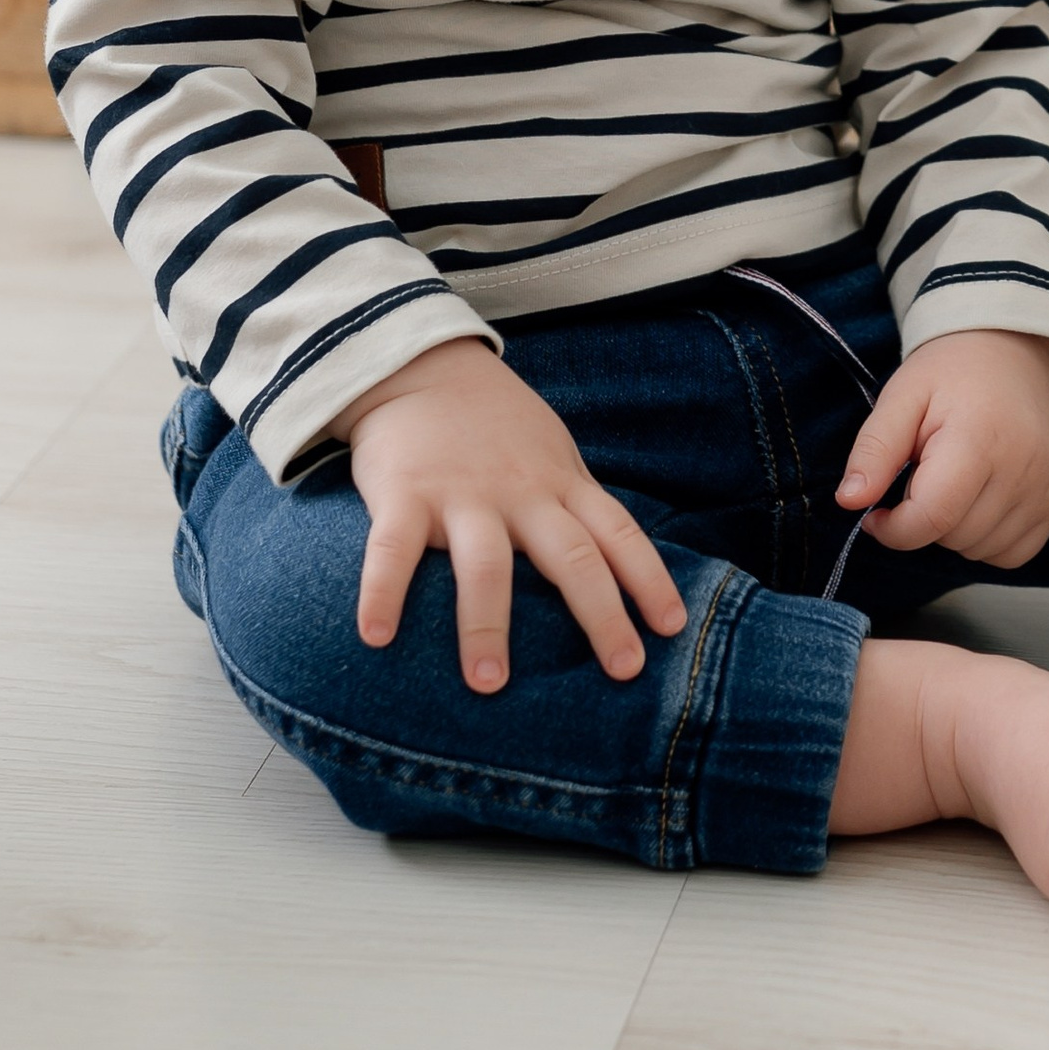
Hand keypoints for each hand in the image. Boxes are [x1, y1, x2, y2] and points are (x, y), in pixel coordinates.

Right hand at [341, 336, 686, 694]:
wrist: (421, 365)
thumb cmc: (495, 427)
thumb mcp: (551, 456)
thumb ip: (577, 507)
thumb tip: (618, 571)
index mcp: (561, 485)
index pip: (620, 534)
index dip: (650, 580)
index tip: (672, 628)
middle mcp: (522, 494)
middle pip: (573, 557)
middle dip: (602, 615)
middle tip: (625, 670)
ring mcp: (463, 495)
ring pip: (485, 564)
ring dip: (487, 624)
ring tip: (488, 684)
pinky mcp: (404, 493)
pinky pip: (391, 550)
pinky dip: (382, 593)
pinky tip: (376, 638)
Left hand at [837, 329, 1048, 568]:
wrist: (1012, 348)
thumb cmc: (951, 372)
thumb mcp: (901, 397)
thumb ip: (874, 450)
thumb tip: (849, 501)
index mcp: (978, 439)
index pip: (931, 517)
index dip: (892, 529)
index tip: (876, 511)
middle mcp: (1022, 468)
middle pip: (954, 537)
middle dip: (925, 519)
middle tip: (925, 475)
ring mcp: (1047, 487)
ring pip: (981, 551)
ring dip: (955, 531)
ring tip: (955, 482)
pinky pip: (1013, 553)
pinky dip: (988, 540)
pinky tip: (978, 502)